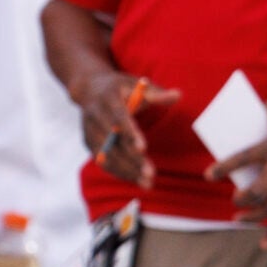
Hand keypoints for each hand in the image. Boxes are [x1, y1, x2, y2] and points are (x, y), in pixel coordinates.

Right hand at [75, 72, 181, 187]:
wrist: (90, 89)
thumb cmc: (121, 88)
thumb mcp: (137, 84)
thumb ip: (157, 93)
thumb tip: (178, 95)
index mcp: (107, 97)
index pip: (118, 117)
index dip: (129, 133)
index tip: (143, 148)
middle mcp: (94, 114)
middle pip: (112, 141)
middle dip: (131, 159)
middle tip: (150, 173)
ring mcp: (88, 130)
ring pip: (106, 155)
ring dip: (126, 170)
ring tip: (147, 183)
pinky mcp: (88, 142)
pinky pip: (102, 161)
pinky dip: (118, 171)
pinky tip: (136, 180)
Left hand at [212, 99, 266, 243]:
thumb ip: (257, 115)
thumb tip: (235, 121)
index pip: (243, 159)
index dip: (223, 168)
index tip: (208, 176)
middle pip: (256, 192)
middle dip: (240, 198)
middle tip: (234, 197)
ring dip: (251, 217)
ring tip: (237, 217)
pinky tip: (263, 245)